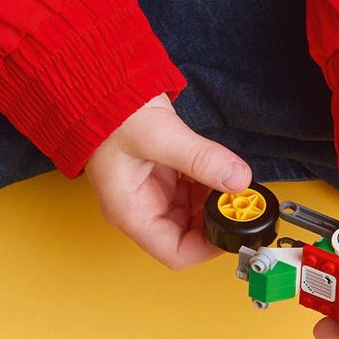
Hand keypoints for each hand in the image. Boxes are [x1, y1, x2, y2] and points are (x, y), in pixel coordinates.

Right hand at [85, 95, 250, 269]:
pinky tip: (219, 167)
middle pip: (188, 235)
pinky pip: (192, 191)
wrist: (98, 84)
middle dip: (216, 219)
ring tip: (229, 178)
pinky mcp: (161, 177)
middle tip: (239, 198)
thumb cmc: (110, 113)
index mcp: (132, 213)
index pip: (175, 253)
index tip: (234, 228)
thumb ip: (200, 159)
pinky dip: (209, 183)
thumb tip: (238, 179)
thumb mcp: (159, 135)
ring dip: (215, 200)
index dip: (208, 248)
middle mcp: (141, 209)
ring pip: (194, 213)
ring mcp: (151, 194)